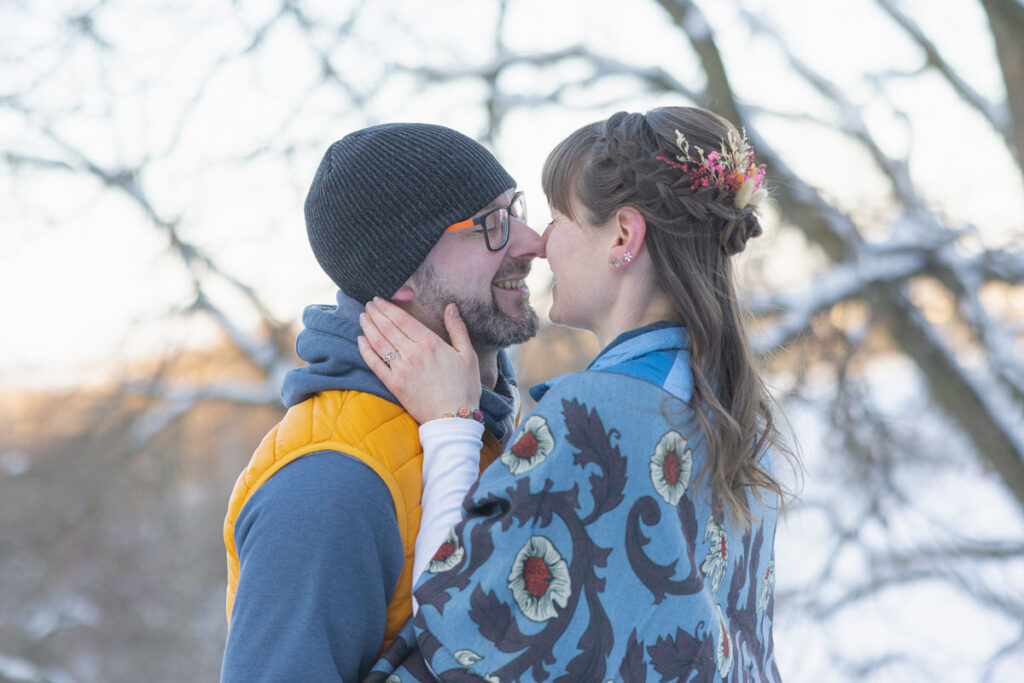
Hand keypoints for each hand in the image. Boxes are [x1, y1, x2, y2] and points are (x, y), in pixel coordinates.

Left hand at [358, 297, 481, 423]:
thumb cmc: (464, 387)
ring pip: (379, 343)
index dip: (388, 308)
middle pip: (388, 328)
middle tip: (368, 304)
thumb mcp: (468, 355)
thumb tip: (451, 307)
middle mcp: (413, 353)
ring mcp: (401, 369)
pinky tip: (360, 340)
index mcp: (430, 343)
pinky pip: (375, 364)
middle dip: (376, 314)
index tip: (379, 300)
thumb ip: (458, 329)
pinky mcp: (394, 384)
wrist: (453, 418)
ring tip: (363, 317)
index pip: (403, 319)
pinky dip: (366, 351)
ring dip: (369, 327)